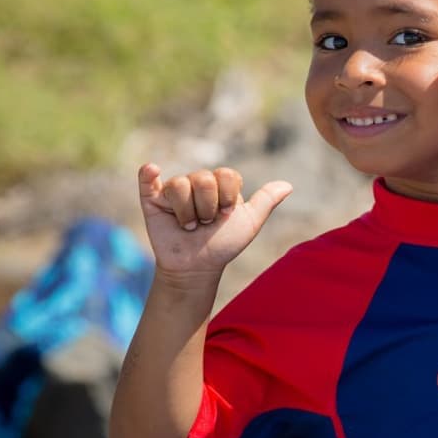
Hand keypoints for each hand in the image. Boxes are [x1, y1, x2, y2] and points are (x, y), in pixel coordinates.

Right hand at [138, 163, 292, 277]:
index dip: (227, 197)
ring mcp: (174, 191)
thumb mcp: (249, 223)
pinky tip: (152, 170)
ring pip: (181, 185)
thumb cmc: (223, 244)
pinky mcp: (153, 201)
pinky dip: (148, 175)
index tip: (226, 215)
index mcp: (219, 184)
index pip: (226, 174)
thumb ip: (265, 202)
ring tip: (189, 226)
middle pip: (203, 179)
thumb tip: (288, 185)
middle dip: (208, 207)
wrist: (198, 267)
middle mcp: (196, 182)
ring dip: (188, 213)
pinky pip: (148, 181)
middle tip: (205, 223)